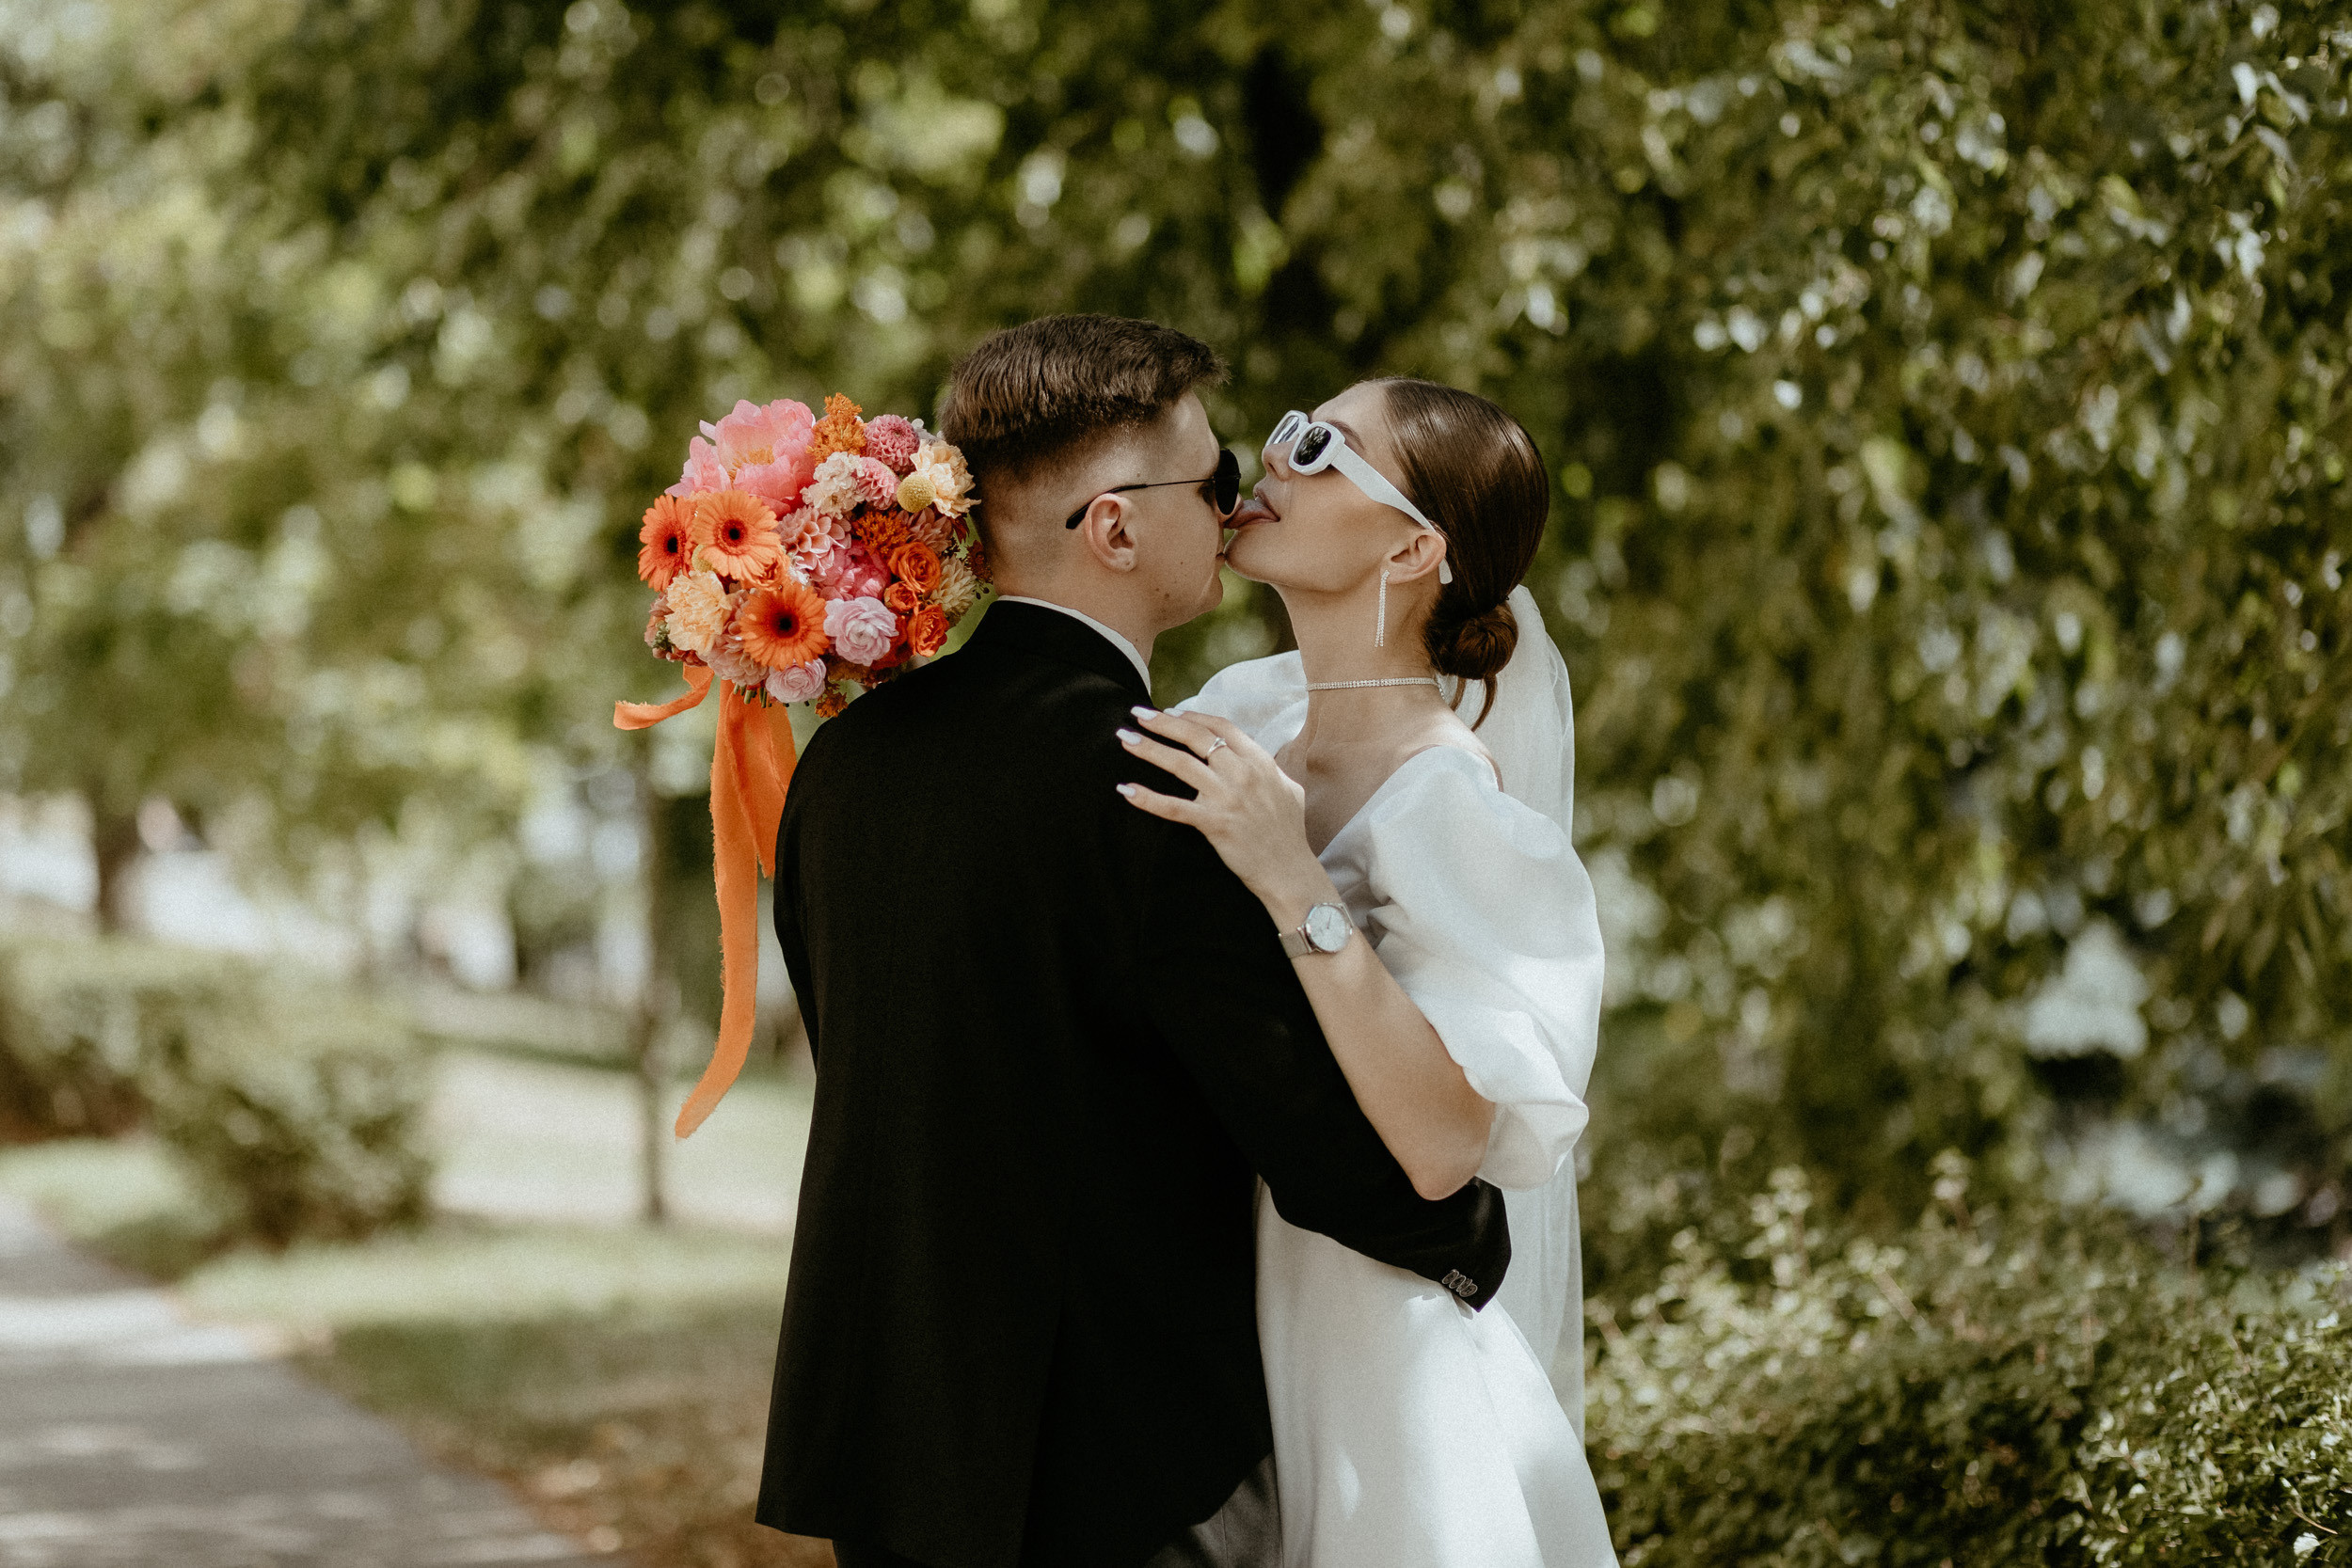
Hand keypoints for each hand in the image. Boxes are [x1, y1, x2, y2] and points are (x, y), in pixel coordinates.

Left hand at [1115, 707, 1335, 919]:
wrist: (1288, 870)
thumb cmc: (1289, 832)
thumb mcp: (1288, 789)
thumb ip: (1268, 769)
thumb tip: (1253, 758)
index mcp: (1260, 762)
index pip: (1222, 728)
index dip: (1193, 716)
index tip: (1170, 711)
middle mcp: (1242, 774)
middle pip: (1196, 738)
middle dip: (1163, 722)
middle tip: (1138, 714)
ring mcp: (1227, 798)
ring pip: (1181, 764)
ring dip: (1149, 749)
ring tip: (1125, 739)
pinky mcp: (1214, 823)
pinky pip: (1174, 808)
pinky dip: (1148, 799)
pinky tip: (1127, 790)